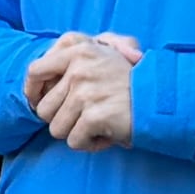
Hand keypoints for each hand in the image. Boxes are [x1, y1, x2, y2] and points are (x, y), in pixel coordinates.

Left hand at [28, 32, 142, 152]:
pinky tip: (108, 133)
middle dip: (62, 119)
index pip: (34, 71)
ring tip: (99, 124)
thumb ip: (75, 53)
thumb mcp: (107, 50)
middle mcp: (78, 68)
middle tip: (86, 117)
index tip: (39, 103)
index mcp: (78, 49)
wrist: (162, 98)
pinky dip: (91, 143)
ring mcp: (85, 92)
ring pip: (56, 129)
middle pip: (43, 109)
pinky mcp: (94, 115)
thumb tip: (39, 77)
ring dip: (77, 133)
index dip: (33, 92)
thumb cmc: (133, 79)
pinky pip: (75, 141)